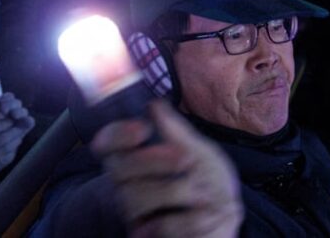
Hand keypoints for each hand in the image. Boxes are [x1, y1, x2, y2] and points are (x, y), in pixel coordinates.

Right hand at [91, 100, 242, 237]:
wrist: (223, 223)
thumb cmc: (208, 184)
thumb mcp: (201, 154)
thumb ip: (179, 133)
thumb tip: (154, 105)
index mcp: (136, 159)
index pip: (106, 143)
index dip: (117, 134)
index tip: (143, 129)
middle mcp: (127, 185)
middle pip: (117, 169)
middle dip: (151, 160)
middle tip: (184, 158)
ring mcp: (134, 214)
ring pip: (132, 199)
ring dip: (173, 190)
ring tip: (201, 193)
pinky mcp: (145, 236)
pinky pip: (158, 227)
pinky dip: (189, 219)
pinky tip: (206, 214)